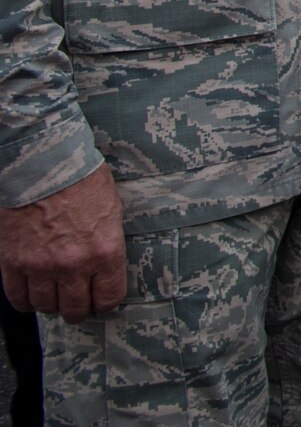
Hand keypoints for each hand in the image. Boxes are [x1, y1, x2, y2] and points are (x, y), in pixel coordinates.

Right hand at [0, 164, 125, 321]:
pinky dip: (25, 301)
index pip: (109, 298)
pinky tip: (31, 294)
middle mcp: (74, 264)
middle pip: (76, 309)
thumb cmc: (82, 181)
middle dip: (78, 309)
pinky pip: (18, 298)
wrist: (44, 165)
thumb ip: (108, 245)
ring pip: (46, 307)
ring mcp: (41, 266)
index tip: (101, 300)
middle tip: (77, 303)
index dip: (105, 303)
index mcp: (105, 251)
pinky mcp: (13, 263)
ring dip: (51, 304)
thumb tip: (106, 268)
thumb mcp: (112, 211)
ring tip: (54, 295)